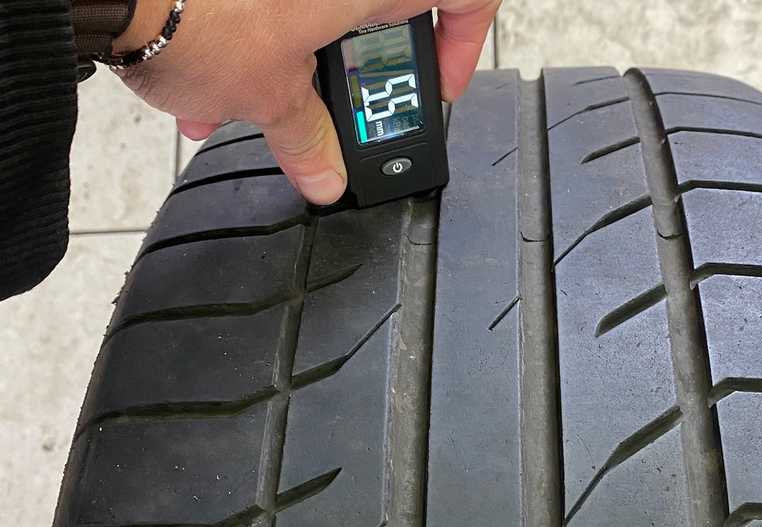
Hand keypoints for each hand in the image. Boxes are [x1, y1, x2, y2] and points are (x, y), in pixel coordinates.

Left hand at [115, 0, 498, 203]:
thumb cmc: (197, 13)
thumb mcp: (269, 98)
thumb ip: (309, 140)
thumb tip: (325, 176)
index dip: (465, 41)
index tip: (438, 86)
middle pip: (378, 6)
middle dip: (354, 70)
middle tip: (340, 112)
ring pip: (316, 8)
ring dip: (292, 59)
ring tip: (252, 111)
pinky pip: (269, 2)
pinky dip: (252, 32)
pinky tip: (209, 86)